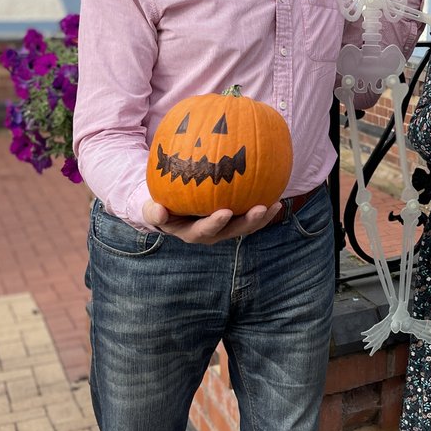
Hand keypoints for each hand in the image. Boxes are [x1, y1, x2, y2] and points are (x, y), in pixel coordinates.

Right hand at [142, 199, 281, 244]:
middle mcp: (213, 234)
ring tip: (273, 204)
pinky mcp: (236, 220)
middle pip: (233, 231)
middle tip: (259, 208)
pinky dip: (264, 208)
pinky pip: (252, 216)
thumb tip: (159, 213)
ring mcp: (226, 228)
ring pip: (247, 226)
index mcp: (193, 233)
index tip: (225, 212)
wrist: (172, 209)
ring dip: (261, 217)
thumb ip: (154, 212)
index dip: (216, 223)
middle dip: (247, 222)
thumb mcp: (153, 210)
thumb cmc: (162, 206)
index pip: (206, 230)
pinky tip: (276, 196)